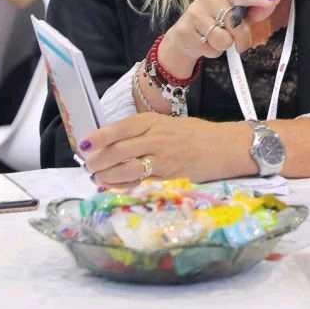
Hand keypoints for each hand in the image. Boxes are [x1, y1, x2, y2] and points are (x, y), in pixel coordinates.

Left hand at [80, 112, 250, 187]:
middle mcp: (156, 138)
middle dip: (98, 160)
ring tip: (97, 179)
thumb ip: (144, 132)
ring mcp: (163, 158)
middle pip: (118, 150)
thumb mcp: (168, 124)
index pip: (120, 128)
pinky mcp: (169, 176)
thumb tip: (114, 143)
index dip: (99, 137)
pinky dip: (124, 185)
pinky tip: (115, 186)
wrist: (225, 146)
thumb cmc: (197, 134)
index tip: (84, 145)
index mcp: (154, 121)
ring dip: (107, 175)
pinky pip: (141, 181)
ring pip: (126, 168)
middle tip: (88, 167)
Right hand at [159, 0, 279, 76]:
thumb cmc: (216, 20)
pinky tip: (206, 42)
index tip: (272, 0)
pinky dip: (213, 51)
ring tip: (219, 39)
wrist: (186, 34)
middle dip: (242, 38)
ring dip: (226, 46)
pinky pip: (210, 49)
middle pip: (237, 23)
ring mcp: (196, 13)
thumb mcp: (238, 13)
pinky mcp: (186, 30)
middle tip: (238, 39)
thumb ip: (256, 9)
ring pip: (224, 40)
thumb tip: (271, 3)